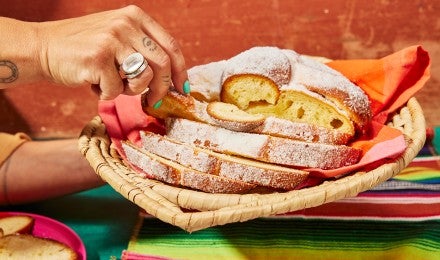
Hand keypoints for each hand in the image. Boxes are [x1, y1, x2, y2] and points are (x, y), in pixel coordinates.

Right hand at [37, 5, 187, 104]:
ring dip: (130, 91)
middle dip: (162, 89)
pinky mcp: (99, 58)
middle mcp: (126, 24)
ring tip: (113, 85)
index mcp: (135, 17)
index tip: (182, 88)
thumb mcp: (117, 36)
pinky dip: (107, 94)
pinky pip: (116, 89)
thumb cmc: (84, 49)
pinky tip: (93, 83)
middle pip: (162, 64)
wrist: (42, 48)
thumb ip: (142, 49)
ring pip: (143, 78)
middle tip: (154, 102)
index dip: (180, 71)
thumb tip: (170, 79)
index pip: (170, 46)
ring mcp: (112, 39)